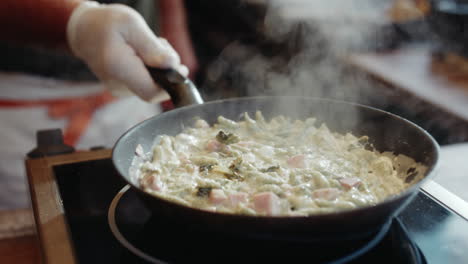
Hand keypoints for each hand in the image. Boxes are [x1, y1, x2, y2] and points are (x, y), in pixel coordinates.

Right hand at [67, 1, 187, 100]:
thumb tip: (172, 65)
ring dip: (158, 67)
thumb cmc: (106, 23)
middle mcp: (117, 85)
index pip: (152, 92)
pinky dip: (150, 70)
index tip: (182, 68)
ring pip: (151, 85)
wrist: (84, 31)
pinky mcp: (122, 88)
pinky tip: (142, 54)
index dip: (171, 84)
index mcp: (118, 68)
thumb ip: (152, 47)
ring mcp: (119, 89)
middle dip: (166, 70)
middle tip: (160, 44)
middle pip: (155, 88)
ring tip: (148, 45)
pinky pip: (144, 83)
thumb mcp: (131, 24)